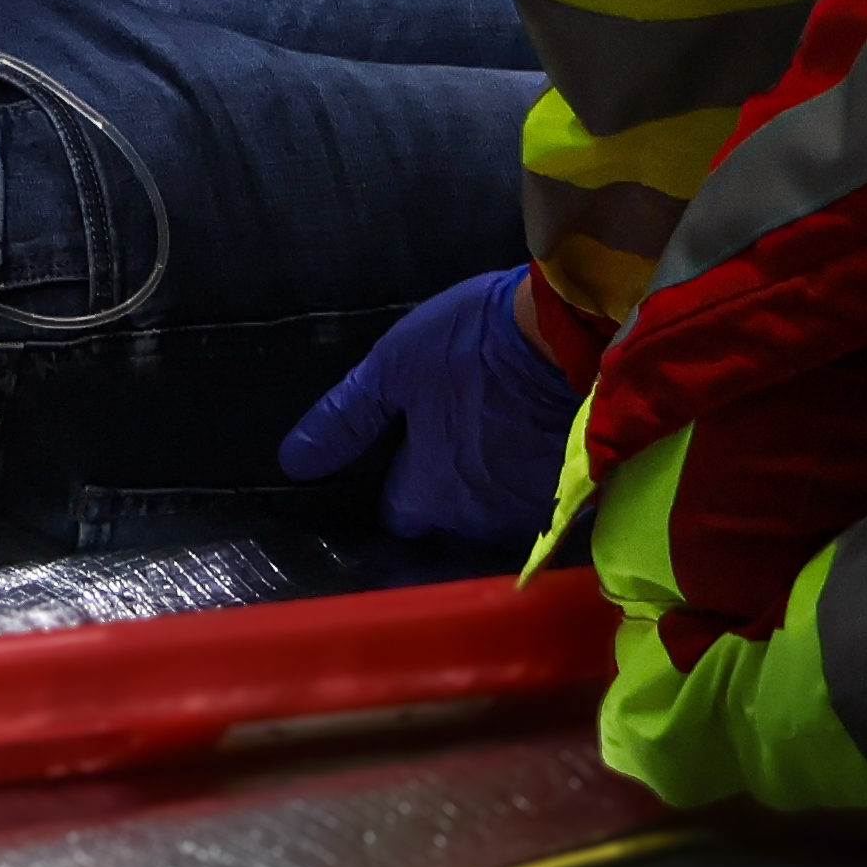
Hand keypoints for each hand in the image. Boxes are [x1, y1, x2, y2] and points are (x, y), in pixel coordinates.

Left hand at [279, 264, 590, 567]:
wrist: (573, 332)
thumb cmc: (473, 346)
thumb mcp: (394, 367)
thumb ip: (346, 418)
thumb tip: (293, 462)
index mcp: (430, 492)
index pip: (397, 524)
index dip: (386, 506)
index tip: (381, 487)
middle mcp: (478, 518)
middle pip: (447, 534)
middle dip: (434, 517)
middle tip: (425, 485)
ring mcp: (530, 508)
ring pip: (492, 523)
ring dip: (478, 507)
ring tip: (468, 475)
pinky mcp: (572, 489)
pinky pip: (535, 508)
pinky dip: (520, 494)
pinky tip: (515, 466)